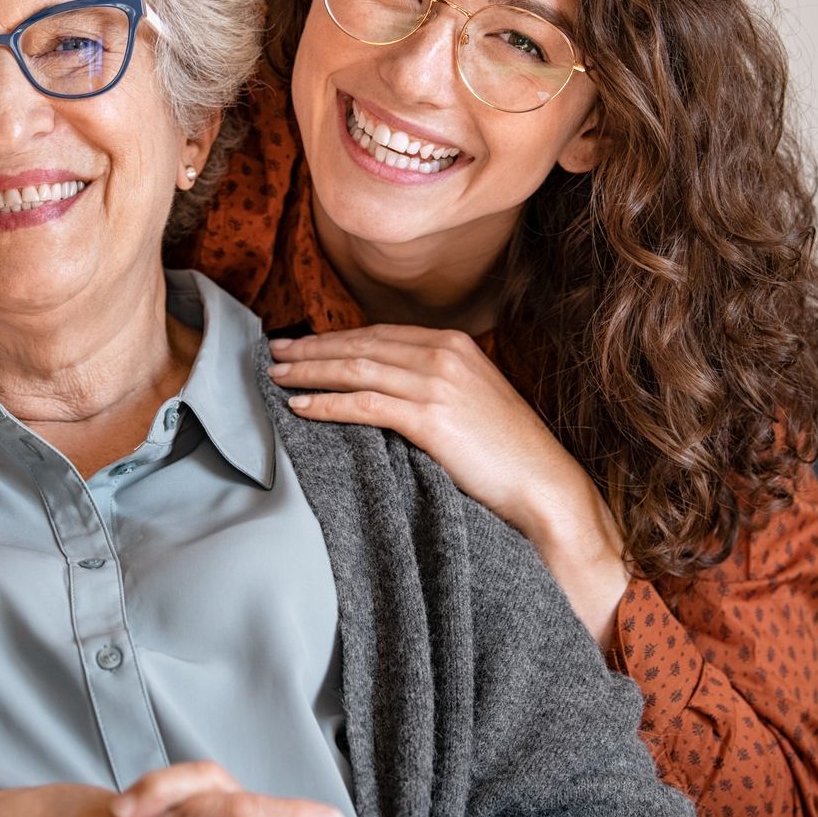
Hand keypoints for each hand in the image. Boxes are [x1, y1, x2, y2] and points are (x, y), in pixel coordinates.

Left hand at [268, 325, 628, 644]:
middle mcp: (443, 354)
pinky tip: (301, 407)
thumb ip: (432, 381)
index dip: (335, 337)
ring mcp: (437, 383)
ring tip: (277, 377)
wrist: (543, 482)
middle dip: (312, 348)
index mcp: (453, 343)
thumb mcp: (470, 398)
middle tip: (274, 353)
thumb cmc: (507, 450)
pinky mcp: (430, 417)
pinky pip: (364, 404)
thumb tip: (384, 385)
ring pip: (356, 369)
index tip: (303, 343)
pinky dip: (327, 403)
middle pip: (360, 345)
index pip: (378, 334)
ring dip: (310, 371)